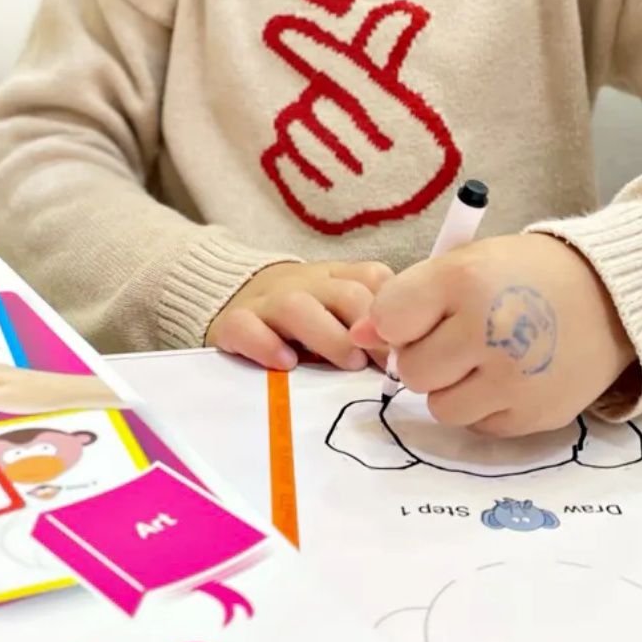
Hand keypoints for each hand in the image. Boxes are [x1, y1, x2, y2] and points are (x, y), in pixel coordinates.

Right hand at [206, 260, 393, 370]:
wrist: (230, 294)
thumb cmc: (301, 315)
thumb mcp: (337, 311)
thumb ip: (368, 324)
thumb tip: (408, 356)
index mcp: (337, 276)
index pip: (374, 279)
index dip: (395, 313)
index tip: (411, 346)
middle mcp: (305, 283)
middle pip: (345, 294)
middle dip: (369, 329)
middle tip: (385, 363)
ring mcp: (267, 300)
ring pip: (298, 307)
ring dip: (329, 337)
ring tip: (349, 364)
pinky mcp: (233, 322)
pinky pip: (246, 328)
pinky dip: (267, 346)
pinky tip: (287, 364)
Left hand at [262, 0, 463, 234]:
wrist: (408, 205)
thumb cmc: (397, 139)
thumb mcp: (400, 100)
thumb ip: (387, 56)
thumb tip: (402, 10)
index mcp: (410, 128)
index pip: (352, 78)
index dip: (315, 50)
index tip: (282, 29)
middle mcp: (388, 162)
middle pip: (319, 106)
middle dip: (319, 103)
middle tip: (335, 114)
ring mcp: (357, 190)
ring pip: (298, 133)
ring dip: (303, 126)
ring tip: (325, 135)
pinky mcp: (327, 211)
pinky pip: (285, 163)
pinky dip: (289, 154)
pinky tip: (312, 159)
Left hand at [350, 233, 635, 437]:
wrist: (614, 298)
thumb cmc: (531, 275)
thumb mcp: (470, 263)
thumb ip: (410, 297)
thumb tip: (357, 337)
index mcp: (468, 279)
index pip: (389, 318)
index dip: (401, 319)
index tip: (426, 314)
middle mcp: (490, 331)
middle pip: (413, 371)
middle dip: (430, 357)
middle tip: (463, 338)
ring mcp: (514, 380)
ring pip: (442, 407)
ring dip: (456, 387)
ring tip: (490, 359)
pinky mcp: (532, 416)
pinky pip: (479, 425)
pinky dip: (488, 406)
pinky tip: (514, 376)